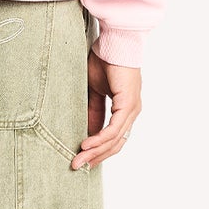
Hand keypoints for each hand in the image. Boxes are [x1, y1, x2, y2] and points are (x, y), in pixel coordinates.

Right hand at [71, 48, 140, 168]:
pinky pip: (114, 129)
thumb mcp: (93, 91)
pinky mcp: (128, 104)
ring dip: (95, 151)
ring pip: (114, 140)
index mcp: (125, 109)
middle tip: (77, 165)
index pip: (113, 138)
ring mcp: (132, 109)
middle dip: (95, 157)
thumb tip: (86, 131)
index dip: (98, 150)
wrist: (114, 42)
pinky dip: (100, 139)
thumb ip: (92, 111)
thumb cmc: (104, 61)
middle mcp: (131, 112)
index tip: (81, 159)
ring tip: (78, 159)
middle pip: (115, 144)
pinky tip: (86, 144)